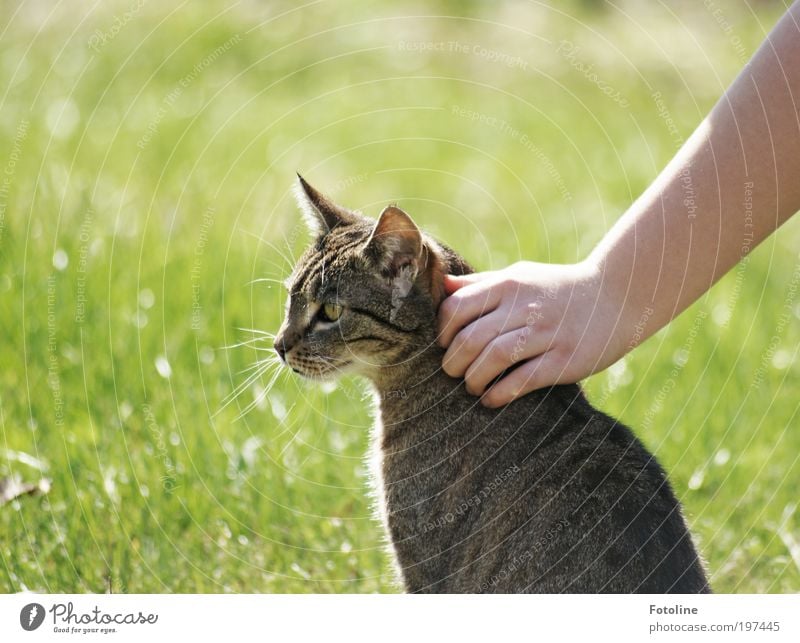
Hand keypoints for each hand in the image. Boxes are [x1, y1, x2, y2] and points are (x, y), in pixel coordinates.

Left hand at [437, 260, 627, 406]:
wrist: (617, 297)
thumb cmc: (557, 290)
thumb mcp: (520, 276)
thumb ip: (482, 284)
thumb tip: (443, 287)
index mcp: (509, 285)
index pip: (457, 308)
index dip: (442, 331)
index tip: (444, 345)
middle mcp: (526, 307)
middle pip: (471, 338)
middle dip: (453, 361)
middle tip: (452, 372)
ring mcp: (547, 333)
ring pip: (494, 358)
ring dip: (474, 379)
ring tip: (473, 386)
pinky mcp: (565, 359)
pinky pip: (523, 380)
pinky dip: (500, 393)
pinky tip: (491, 399)